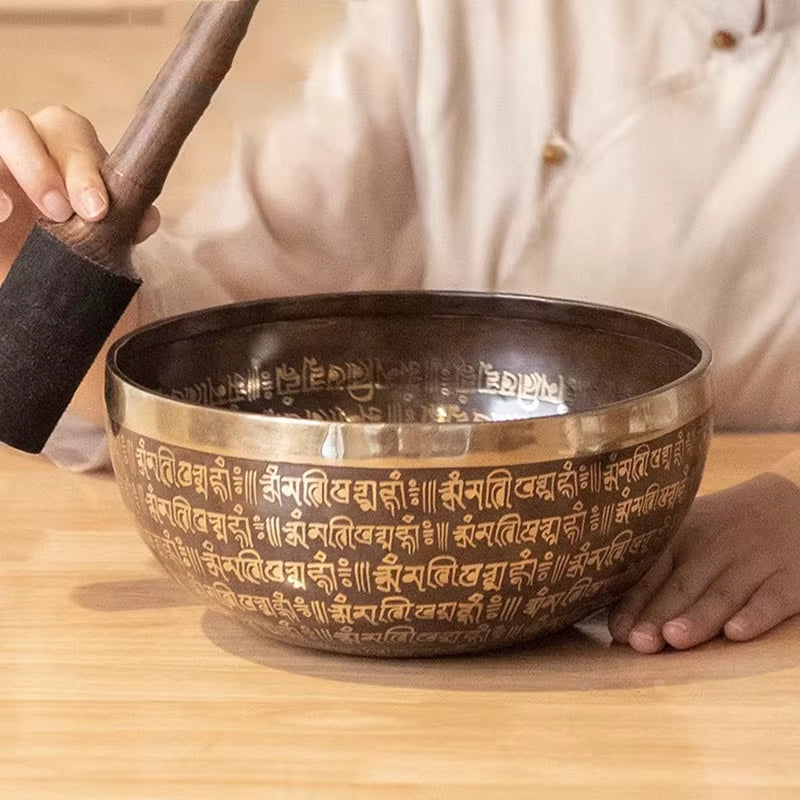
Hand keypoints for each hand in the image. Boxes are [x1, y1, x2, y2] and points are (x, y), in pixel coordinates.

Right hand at [0, 105, 159, 275]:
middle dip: (43, 167)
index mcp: (59, 152)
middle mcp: (19, 147)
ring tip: (19, 212)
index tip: (98, 210)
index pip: (70, 133)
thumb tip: (148, 219)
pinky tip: (0, 213)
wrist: (32, 286)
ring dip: (19, 168)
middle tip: (61, 213)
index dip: (84, 167)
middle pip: (22, 126)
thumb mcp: (92, 246)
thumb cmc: (63, 256)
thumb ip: (119, 228)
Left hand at [608, 472, 799, 652]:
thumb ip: (657, 565)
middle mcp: (715, 548)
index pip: (654, 570)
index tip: (619, 630)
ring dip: (699, 618)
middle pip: (683, 586)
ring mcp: (753, 563)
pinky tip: (736, 633)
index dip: (635, 600)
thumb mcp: (688, 531)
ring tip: (675, 638)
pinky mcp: (789, 578)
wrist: (793, 499)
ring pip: (722, 594)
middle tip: (640, 641)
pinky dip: (754, 616)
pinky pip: (771, 599)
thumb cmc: (724, 527)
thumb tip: (614, 611)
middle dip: (659, 615)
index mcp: (683, 537)